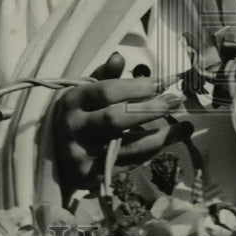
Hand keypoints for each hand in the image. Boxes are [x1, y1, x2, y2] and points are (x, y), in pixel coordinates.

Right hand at [52, 52, 193, 194]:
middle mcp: (75, 129)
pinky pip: (129, 164)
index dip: (136, 87)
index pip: (106, 92)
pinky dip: (150, 152)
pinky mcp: (92, 177)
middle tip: (176, 101)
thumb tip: (119, 58)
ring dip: (160, 136)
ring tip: (183, 126)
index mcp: (72, 102)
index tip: (162, 82)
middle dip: (149, 110)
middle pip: (115, 119)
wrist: (52, 156)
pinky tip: (167, 141)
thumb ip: (103, 76)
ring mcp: (83, 155)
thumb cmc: (76, 115)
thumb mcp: (83, 92)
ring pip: (127, 147)